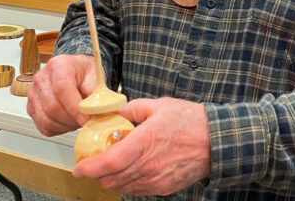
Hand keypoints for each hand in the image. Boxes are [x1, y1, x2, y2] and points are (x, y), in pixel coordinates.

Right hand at [27, 54, 95, 135]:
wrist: (75, 72)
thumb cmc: (83, 72)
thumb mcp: (95, 74)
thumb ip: (94, 90)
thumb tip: (93, 107)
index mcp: (58, 65)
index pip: (62, 89)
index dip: (74, 108)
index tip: (86, 118)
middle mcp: (41, 78)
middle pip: (52, 107)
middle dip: (72, 119)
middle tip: (86, 121)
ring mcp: (34, 94)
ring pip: (46, 119)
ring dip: (66, 125)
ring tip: (77, 120)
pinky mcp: (31, 108)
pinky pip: (43, 126)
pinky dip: (58, 129)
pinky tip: (68, 122)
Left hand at [73, 97, 210, 195]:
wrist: (215, 140)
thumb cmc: (189, 121)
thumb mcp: (158, 106)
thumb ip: (131, 109)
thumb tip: (113, 112)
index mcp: (144, 142)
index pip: (109, 162)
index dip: (89, 168)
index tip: (79, 167)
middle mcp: (148, 165)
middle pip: (111, 179)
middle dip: (97, 173)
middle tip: (94, 162)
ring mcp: (156, 180)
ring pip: (122, 186)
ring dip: (112, 178)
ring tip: (114, 163)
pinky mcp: (163, 188)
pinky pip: (137, 189)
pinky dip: (129, 182)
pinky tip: (133, 168)